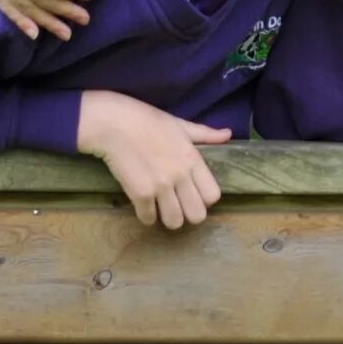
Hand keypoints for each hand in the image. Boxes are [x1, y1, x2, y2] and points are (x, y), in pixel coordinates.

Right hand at [77, 90, 228, 227]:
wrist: (114, 123)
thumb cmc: (148, 120)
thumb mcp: (181, 125)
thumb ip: (205, 134)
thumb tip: (228, 134)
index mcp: (193, 159)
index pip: (213, 196)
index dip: (204, 199)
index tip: (194, 194)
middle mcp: (181, 176)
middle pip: (197, 215)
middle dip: (188, 214)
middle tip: (178, 206)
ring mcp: (160, 186)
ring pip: (174, 222)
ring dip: (168, 218)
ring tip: (161, 208)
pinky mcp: (139, 194)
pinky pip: (148, 219)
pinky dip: (146, 216)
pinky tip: (143, 206)